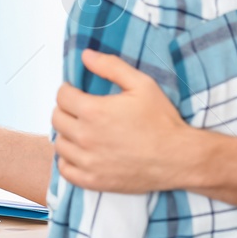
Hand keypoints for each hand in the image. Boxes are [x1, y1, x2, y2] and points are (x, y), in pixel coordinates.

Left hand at [52, 49, 199, 192]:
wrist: (179, 157)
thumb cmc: (162, 121)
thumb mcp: (141, 84)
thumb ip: (111, 66)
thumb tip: (86, 56)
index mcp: (94, 112)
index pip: (62, 96)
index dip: (68, 90)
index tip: (75, 92)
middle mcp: (86, 137)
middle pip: (57, 118)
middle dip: (65, 109)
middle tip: (79, 109)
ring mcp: (89, 162)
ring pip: (59, 144)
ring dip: (66, 134)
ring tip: (81, 130)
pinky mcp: (94, 181)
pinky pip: (65, 170)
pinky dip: (68, 160)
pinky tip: (80, 153)